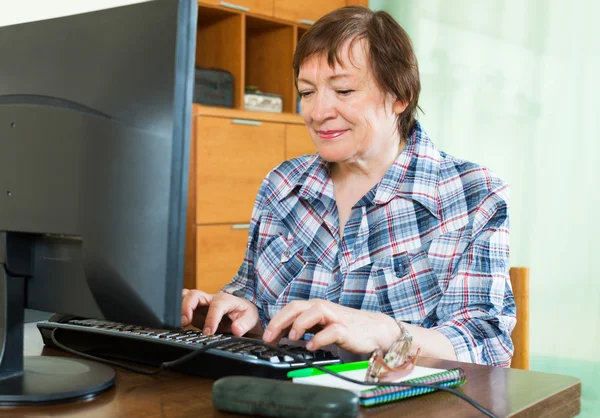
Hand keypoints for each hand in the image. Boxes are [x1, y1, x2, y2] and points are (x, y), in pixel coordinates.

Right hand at [181, 289, 259, 336]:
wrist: (241, 310)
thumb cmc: (245, 312)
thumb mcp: (250, 318)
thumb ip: (244, 324)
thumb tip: (236, 330)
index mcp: (225, 299)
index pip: (216, 306)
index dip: (211, 319)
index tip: (208, 332)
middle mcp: (210, 299)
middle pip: (194, 295)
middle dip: (187, 306)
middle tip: (185, 322)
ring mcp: (201, 304)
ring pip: (185, 297)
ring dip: (180, 307)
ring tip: (180, 323)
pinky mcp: (195, 311)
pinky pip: (183, 306)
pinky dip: (178, 312)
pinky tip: (179, 324)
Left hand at [262, 299, 399, 353]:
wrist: (375, 329)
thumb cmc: (347, 327)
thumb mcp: (322, 325)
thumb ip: (306, 327)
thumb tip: (282, 335)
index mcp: (315, 307)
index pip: (291, 308)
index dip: (276, 320)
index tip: (266, 336)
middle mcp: (323, 309)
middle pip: (297, 307)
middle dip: (280, 321)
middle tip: (270, 337)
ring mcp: (335, 317)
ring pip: (313, 312)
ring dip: (300, 324)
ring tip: (292, 337)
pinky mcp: (346, 329)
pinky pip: (331, 331)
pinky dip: (319, 338)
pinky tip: (312, 346)